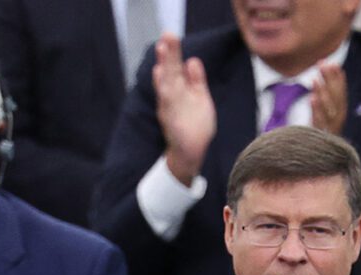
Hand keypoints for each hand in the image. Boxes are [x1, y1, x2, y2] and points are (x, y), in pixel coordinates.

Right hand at [153, 34, 215, 184]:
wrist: (191, 152)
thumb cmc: (195, 125)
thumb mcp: (200, 98)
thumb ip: (196, 80)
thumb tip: (192, 60)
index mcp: (179, 89)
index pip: (175, 67)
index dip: (173, 52)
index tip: (170, 35)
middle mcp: (172, 96)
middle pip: (169, 71)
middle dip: (168, 54)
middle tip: (166, 36)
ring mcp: (170, 108)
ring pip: (166, 84)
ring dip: (164, 67)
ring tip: (162, 50)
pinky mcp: (171, 120)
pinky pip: (167, 103)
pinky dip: (164, 90)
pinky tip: (160, 76)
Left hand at [309, 61, 347, 135]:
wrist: (308, 167)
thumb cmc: (313, 139)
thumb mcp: (319, 117)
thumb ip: (324, 96)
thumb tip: (327, 67)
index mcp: (338, 119)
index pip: (341, 97)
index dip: (339, 81)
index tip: (334, 65)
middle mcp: (336, 126)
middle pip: (337, 102)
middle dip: (330, 82)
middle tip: (323, 64)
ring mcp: (328, 134)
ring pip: (329, 112)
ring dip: (323, 94)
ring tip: (314, 79)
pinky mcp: (319, 141)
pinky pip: (319, 125)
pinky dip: (317, 111)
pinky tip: (312, 98)